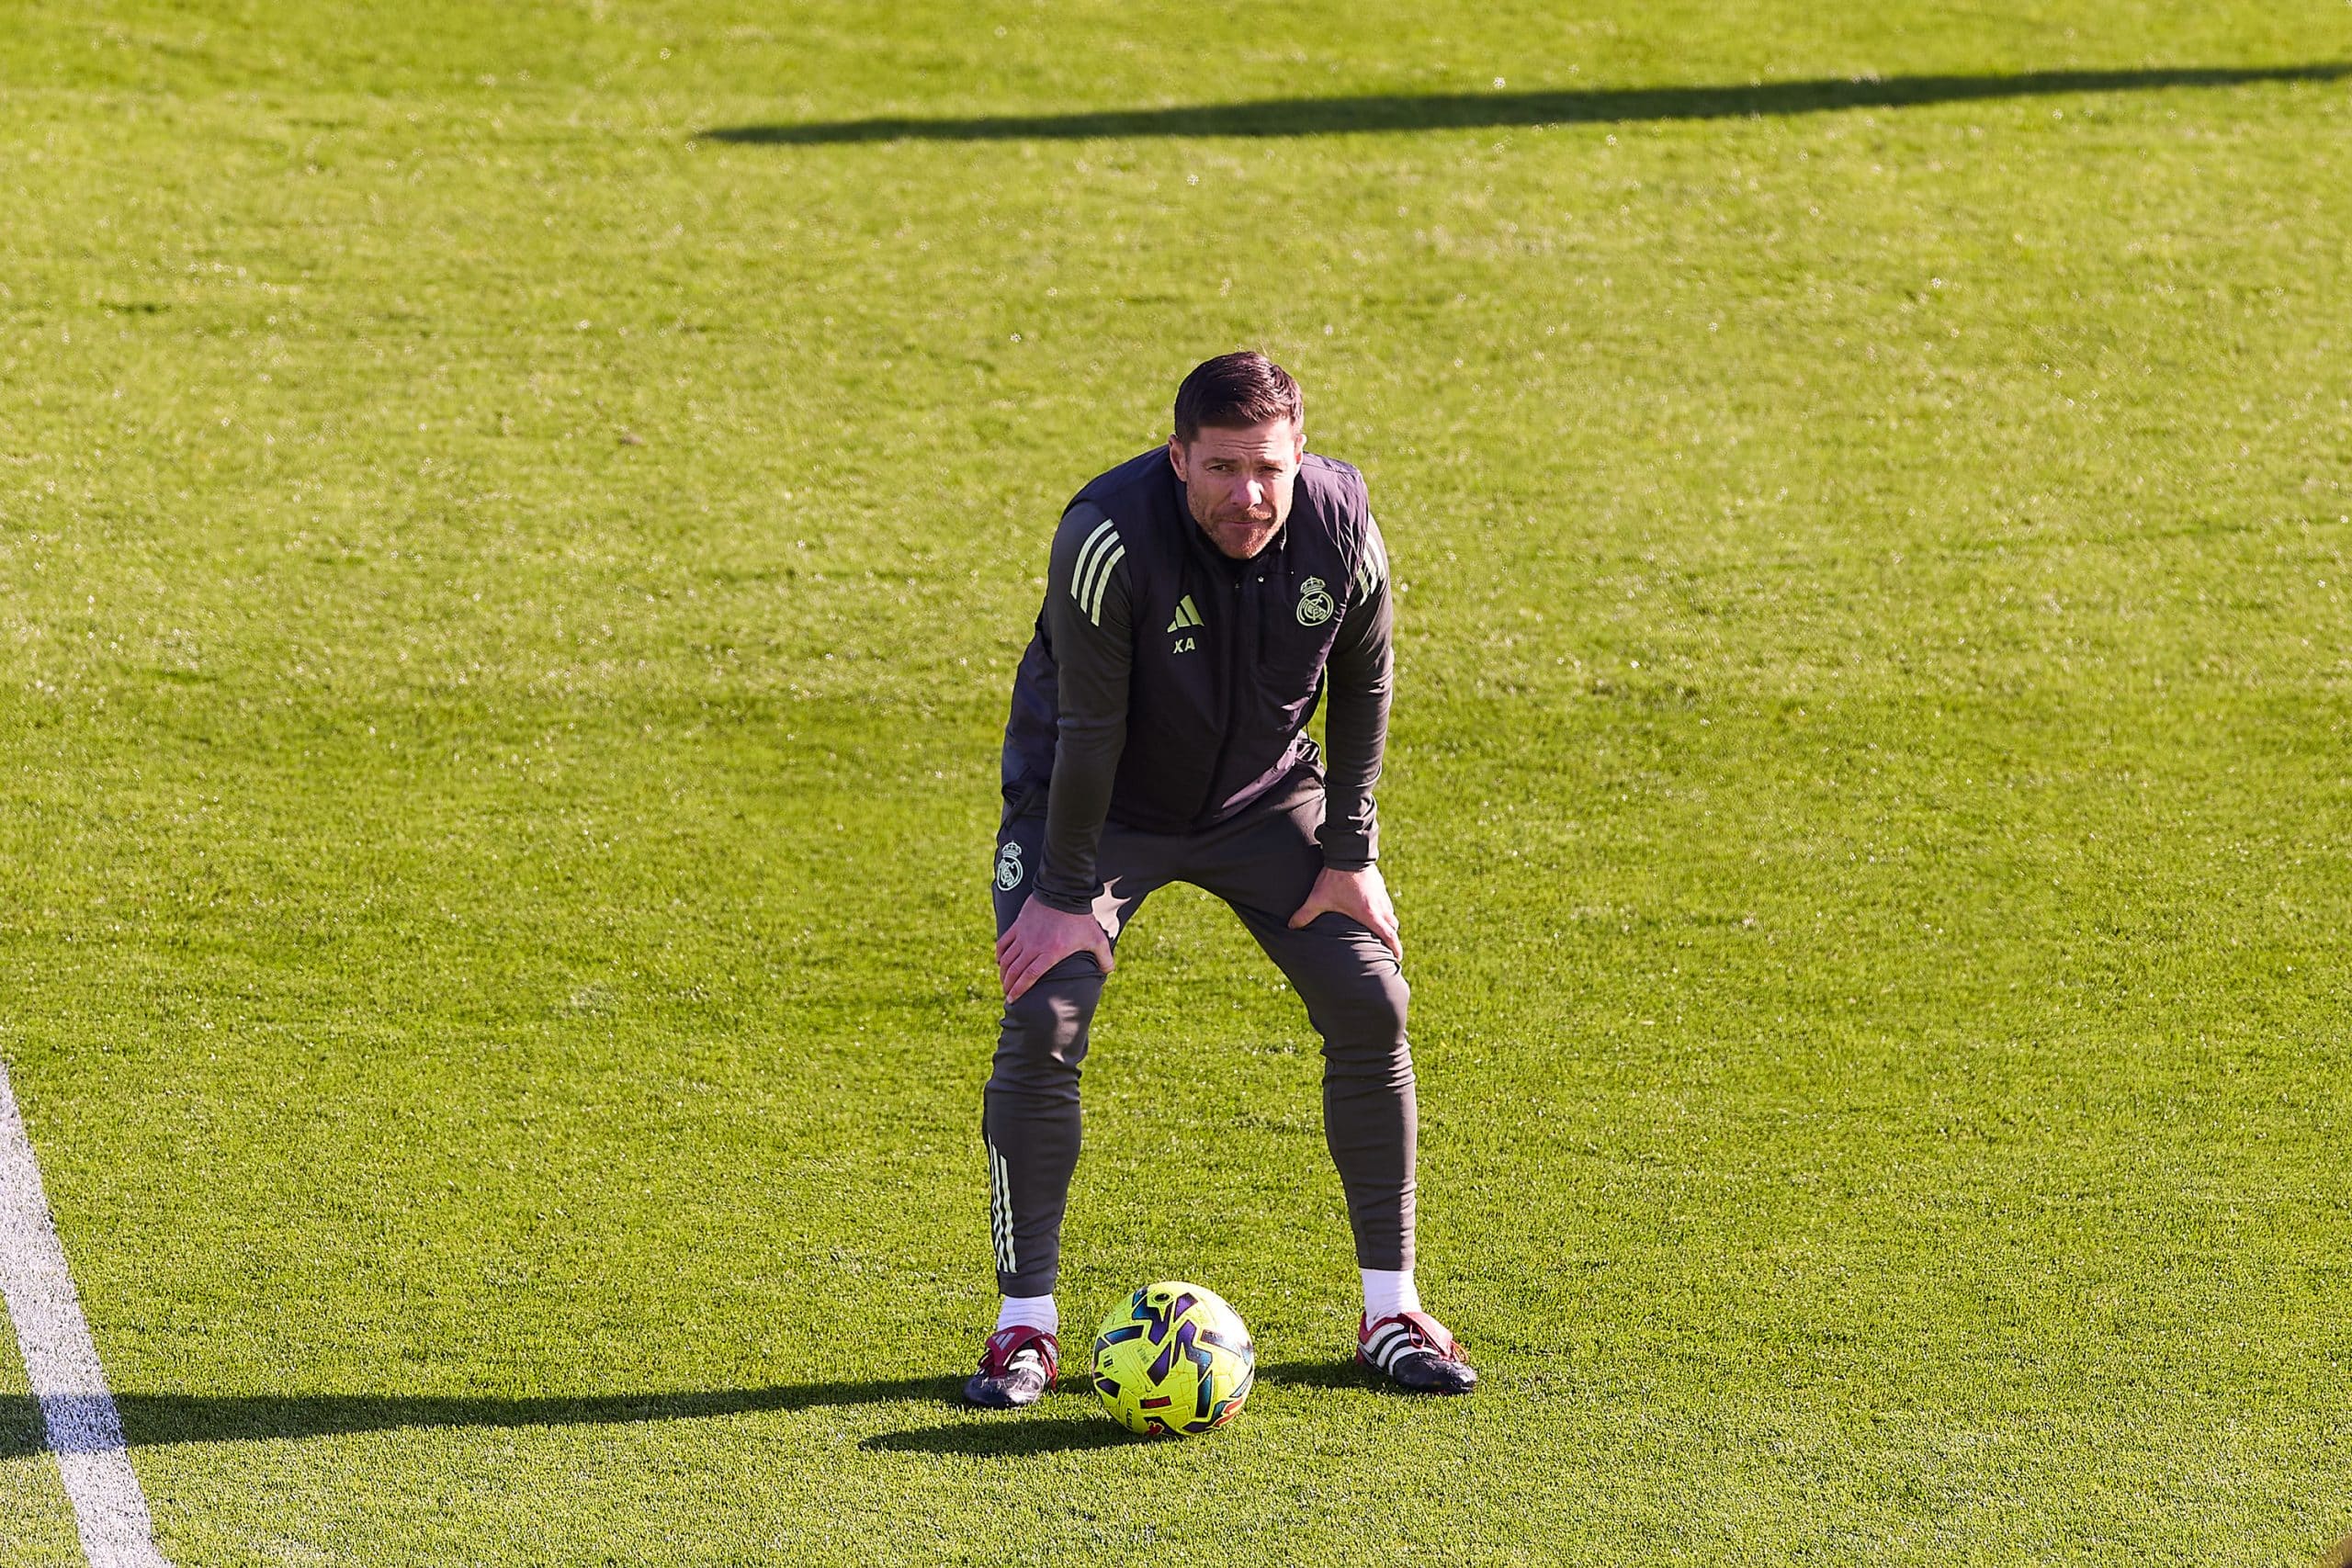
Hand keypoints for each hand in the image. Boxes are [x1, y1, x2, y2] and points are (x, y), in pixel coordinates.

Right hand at [996, 894, 1115, 1001]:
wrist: (1064, 891)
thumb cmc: (1081, 918)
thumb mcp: (1096, 939)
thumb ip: (1104, 957)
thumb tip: (1108, 971)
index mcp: (1050, 953)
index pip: (1030, 976)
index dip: (1019, 990)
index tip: (1013, 999)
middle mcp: (1033, 946)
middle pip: (1015, 971)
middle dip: (1009, 986)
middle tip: (1008, 995)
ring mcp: (1024, 935)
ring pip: (1007, 959)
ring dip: (1003, 973)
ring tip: (1004, 982)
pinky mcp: (1018, 925)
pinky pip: (1004, 942)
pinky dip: (1000, 953)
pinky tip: (999, 961)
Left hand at [1287, 864, 1402, 962]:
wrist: (1348, 851)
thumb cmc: (1335, 877)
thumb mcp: (1319, 898)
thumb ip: (1305, 914)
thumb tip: (1292, 926)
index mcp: (1368, 913)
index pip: (1388, 934)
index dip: (1395, 947)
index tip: (1397, 957)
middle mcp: (1379, 905)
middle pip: (1393, 925)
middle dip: (1391, 936)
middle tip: (1386, 945)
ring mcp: (1381, 893)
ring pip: (1390, 912)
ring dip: (1387, 921)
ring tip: (1379, 927)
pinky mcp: (1379, 883)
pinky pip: (1385, 900)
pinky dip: (1383, 908)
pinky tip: (1372, 906)